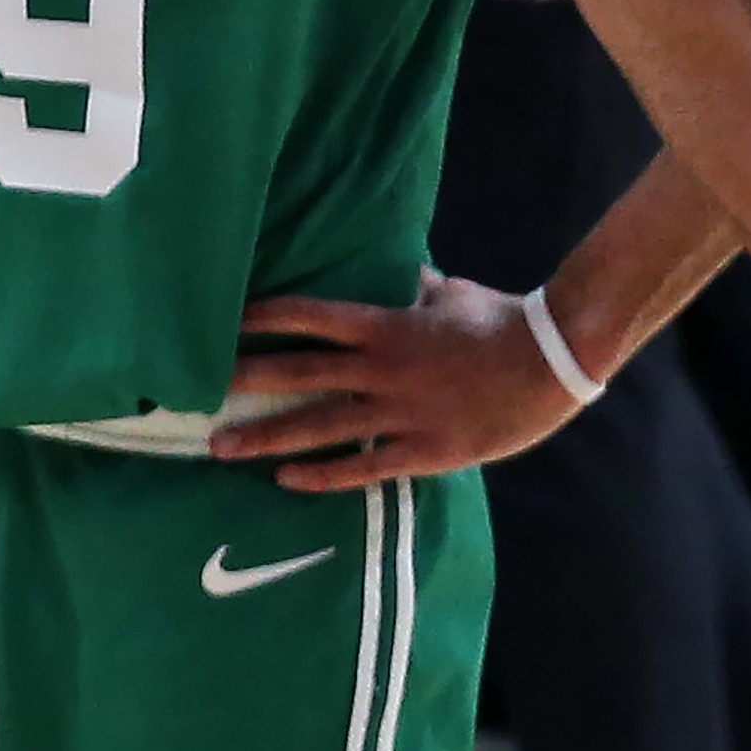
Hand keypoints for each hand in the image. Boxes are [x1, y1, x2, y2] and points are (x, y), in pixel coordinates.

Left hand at [218, 275, 585, 488]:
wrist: (555, 361)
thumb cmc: (503, 320)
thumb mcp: (453, 294)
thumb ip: (415, 288)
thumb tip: (394, 271)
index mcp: (388, 326)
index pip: (310, 317)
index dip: (261, 319)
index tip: (221, 325)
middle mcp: (383, 370)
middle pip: (300, 374)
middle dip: (245, 383)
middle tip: (195, 394)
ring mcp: (401, 413)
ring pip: (320, 427)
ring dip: (266, 437)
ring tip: (220, 448)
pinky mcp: (424, 449)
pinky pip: (364, 467)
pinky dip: (323, 475)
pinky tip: (286, 480)